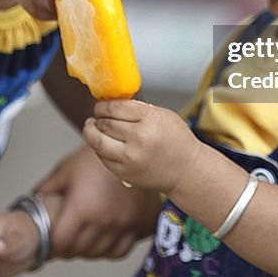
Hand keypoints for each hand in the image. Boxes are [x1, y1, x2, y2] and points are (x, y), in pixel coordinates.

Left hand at [35, 144, 160, 258]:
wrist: (128, 150)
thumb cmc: (96, 158)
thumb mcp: (65, 170)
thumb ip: (46, 190)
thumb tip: (31, 205)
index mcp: (82, 208)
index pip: (61, 243)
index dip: (53, 244)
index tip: (51, 239)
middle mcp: (102, 220)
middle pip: (78, 251)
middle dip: (67, 248)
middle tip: (64, 238)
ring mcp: (121, 225)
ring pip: (98, 253)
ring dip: (86, 250)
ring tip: (81, 238)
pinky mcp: (136, 225)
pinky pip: (119, 251)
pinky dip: (108, 249)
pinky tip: (101, 238)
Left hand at [83, 100, 202, 194]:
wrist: (186, 171)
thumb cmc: (176, 141)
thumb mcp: (162, 115)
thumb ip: (137, 109)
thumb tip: (111, 103)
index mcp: (150, 120)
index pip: (114, 108)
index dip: (103, 105)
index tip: (101, 105)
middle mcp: (139, 139)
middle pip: (104, 123)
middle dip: (97, 118)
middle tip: (97, 115)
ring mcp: (130, 158)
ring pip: (97, 141)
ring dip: (90, 132)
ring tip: (91, 127)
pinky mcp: (124, 173)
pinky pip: (102, 157)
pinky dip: (99, 148)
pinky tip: (102, 142)